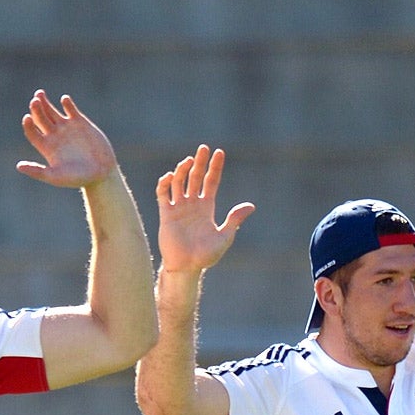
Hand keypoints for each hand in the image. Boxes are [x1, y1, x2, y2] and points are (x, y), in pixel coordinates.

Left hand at [17, 92, 118, 188]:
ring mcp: (67, 128)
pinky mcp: (80, 123)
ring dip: (45, 102)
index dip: (28, 125)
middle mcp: (54, 136)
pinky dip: (67, 103)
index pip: (32, 132)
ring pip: (51, 111)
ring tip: (39, 94)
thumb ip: (38, 172)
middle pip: (40, 118)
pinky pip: (70, 109)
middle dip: (36, 109)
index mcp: (47, 147)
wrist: (101, 173)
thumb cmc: (79, 178)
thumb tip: (18, 167)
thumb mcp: (56, 177)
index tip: (27, 118)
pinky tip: (64, 100)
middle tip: (34, 101)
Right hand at [155, 146, 254, 274]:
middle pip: (195, 177)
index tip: (219, 152)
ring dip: (182, 170)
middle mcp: (192, 204)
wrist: (186, 267)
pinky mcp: (166, 214)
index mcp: (207, 207)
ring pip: (179, 182)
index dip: (215, 167)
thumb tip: (251, 206)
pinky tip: (170, 177)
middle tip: (204, 148)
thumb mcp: (224, 236)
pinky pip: (163, 194)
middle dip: (200, 162)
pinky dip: (165, 183)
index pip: (211, 181)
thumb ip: (235, 220)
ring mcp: (178, 207)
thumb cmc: (206, 255)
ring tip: (188, 161)